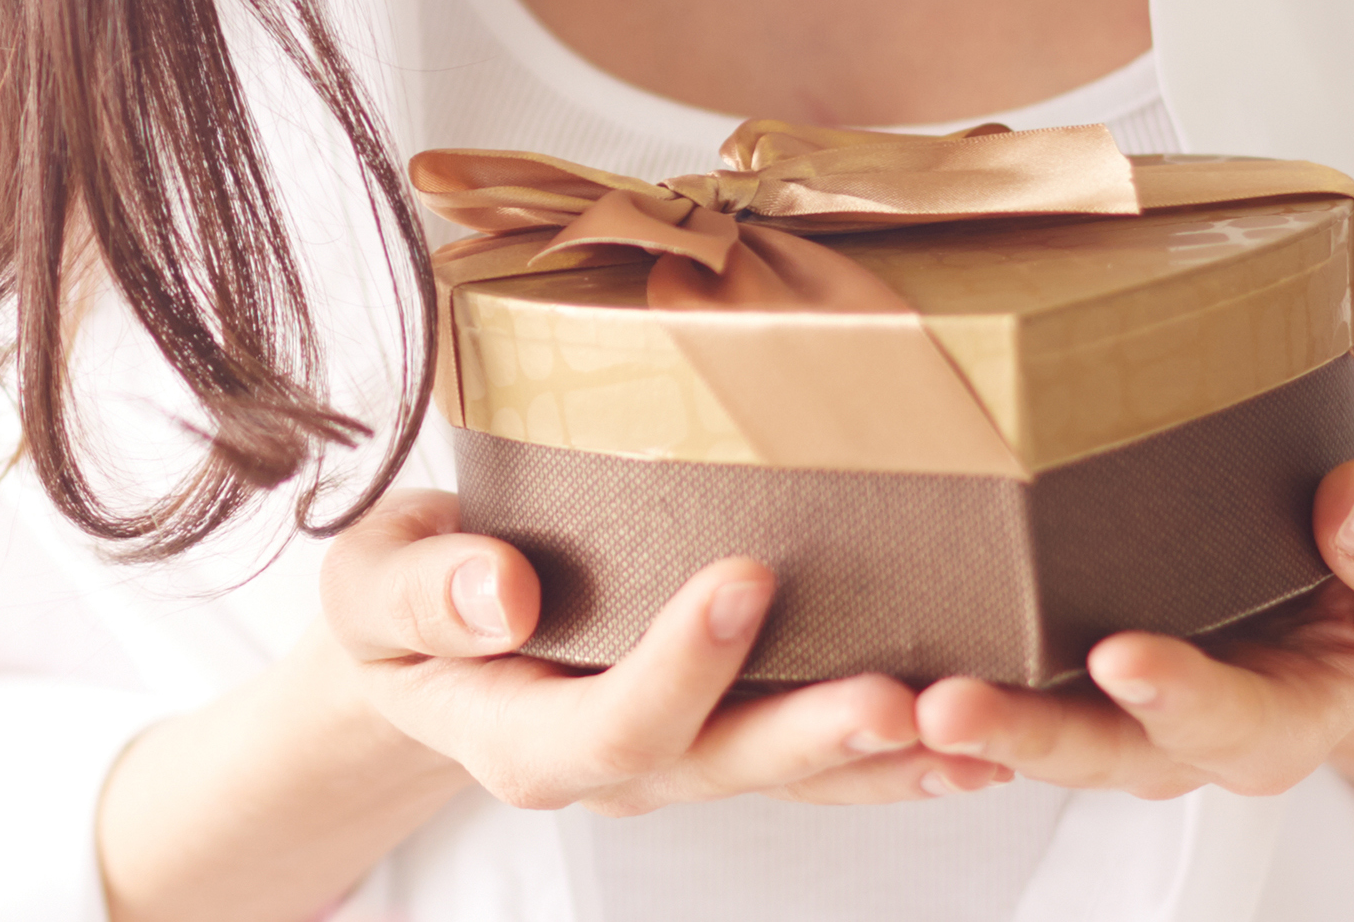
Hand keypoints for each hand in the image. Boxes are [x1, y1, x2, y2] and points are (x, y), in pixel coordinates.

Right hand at [320, 490, 1015, 815]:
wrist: (421, 641)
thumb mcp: (368, 586)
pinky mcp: (731, 735)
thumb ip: (420, 594)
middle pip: (723, 766)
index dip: (678, 667)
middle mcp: (615, 767)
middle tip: (901, 700)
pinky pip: (822, 762)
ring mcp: (681, 760)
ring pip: (793, 777)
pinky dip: (905, 757)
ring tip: (983, 736)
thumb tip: (500, 593)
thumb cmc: (399, 600)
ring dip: (890, 763)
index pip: (608, 725)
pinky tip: (985, 741)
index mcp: (520, 737)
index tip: (742, 577)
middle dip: (815, 735)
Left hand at [912, 459, 1353, 797]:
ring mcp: (1104, 711)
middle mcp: (1175, 736)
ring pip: (1021, 729)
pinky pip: (984, 687)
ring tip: (884, 693)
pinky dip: (924, 682)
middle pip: (1092, 748)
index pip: (1227, 722)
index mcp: (1277, 724)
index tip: (1127, 658)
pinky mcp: (1051, 674)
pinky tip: (862, 655)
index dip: (1179, 694)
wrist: (1341, 595)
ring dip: (950, 720)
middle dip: (1021, 733)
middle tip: (950, 705)